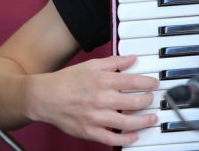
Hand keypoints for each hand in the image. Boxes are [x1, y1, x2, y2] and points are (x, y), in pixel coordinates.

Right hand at [26, 55, 158, 145]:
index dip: (148, 83)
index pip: (134, 81)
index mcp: (103, 80)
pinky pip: (112, 138)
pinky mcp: (89, 131)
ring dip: (143, 121)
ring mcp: (96, 117)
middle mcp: (101, 99)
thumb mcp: (91, 65)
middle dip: (148, 101)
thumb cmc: (67, 80)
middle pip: (134, 102)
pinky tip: (134, 135)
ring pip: (127, 122)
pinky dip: (126, 139)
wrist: (44, 97)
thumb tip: (132, 59)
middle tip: (152, 99)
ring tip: (151, 118)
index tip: (154, 84)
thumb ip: (114, 62)